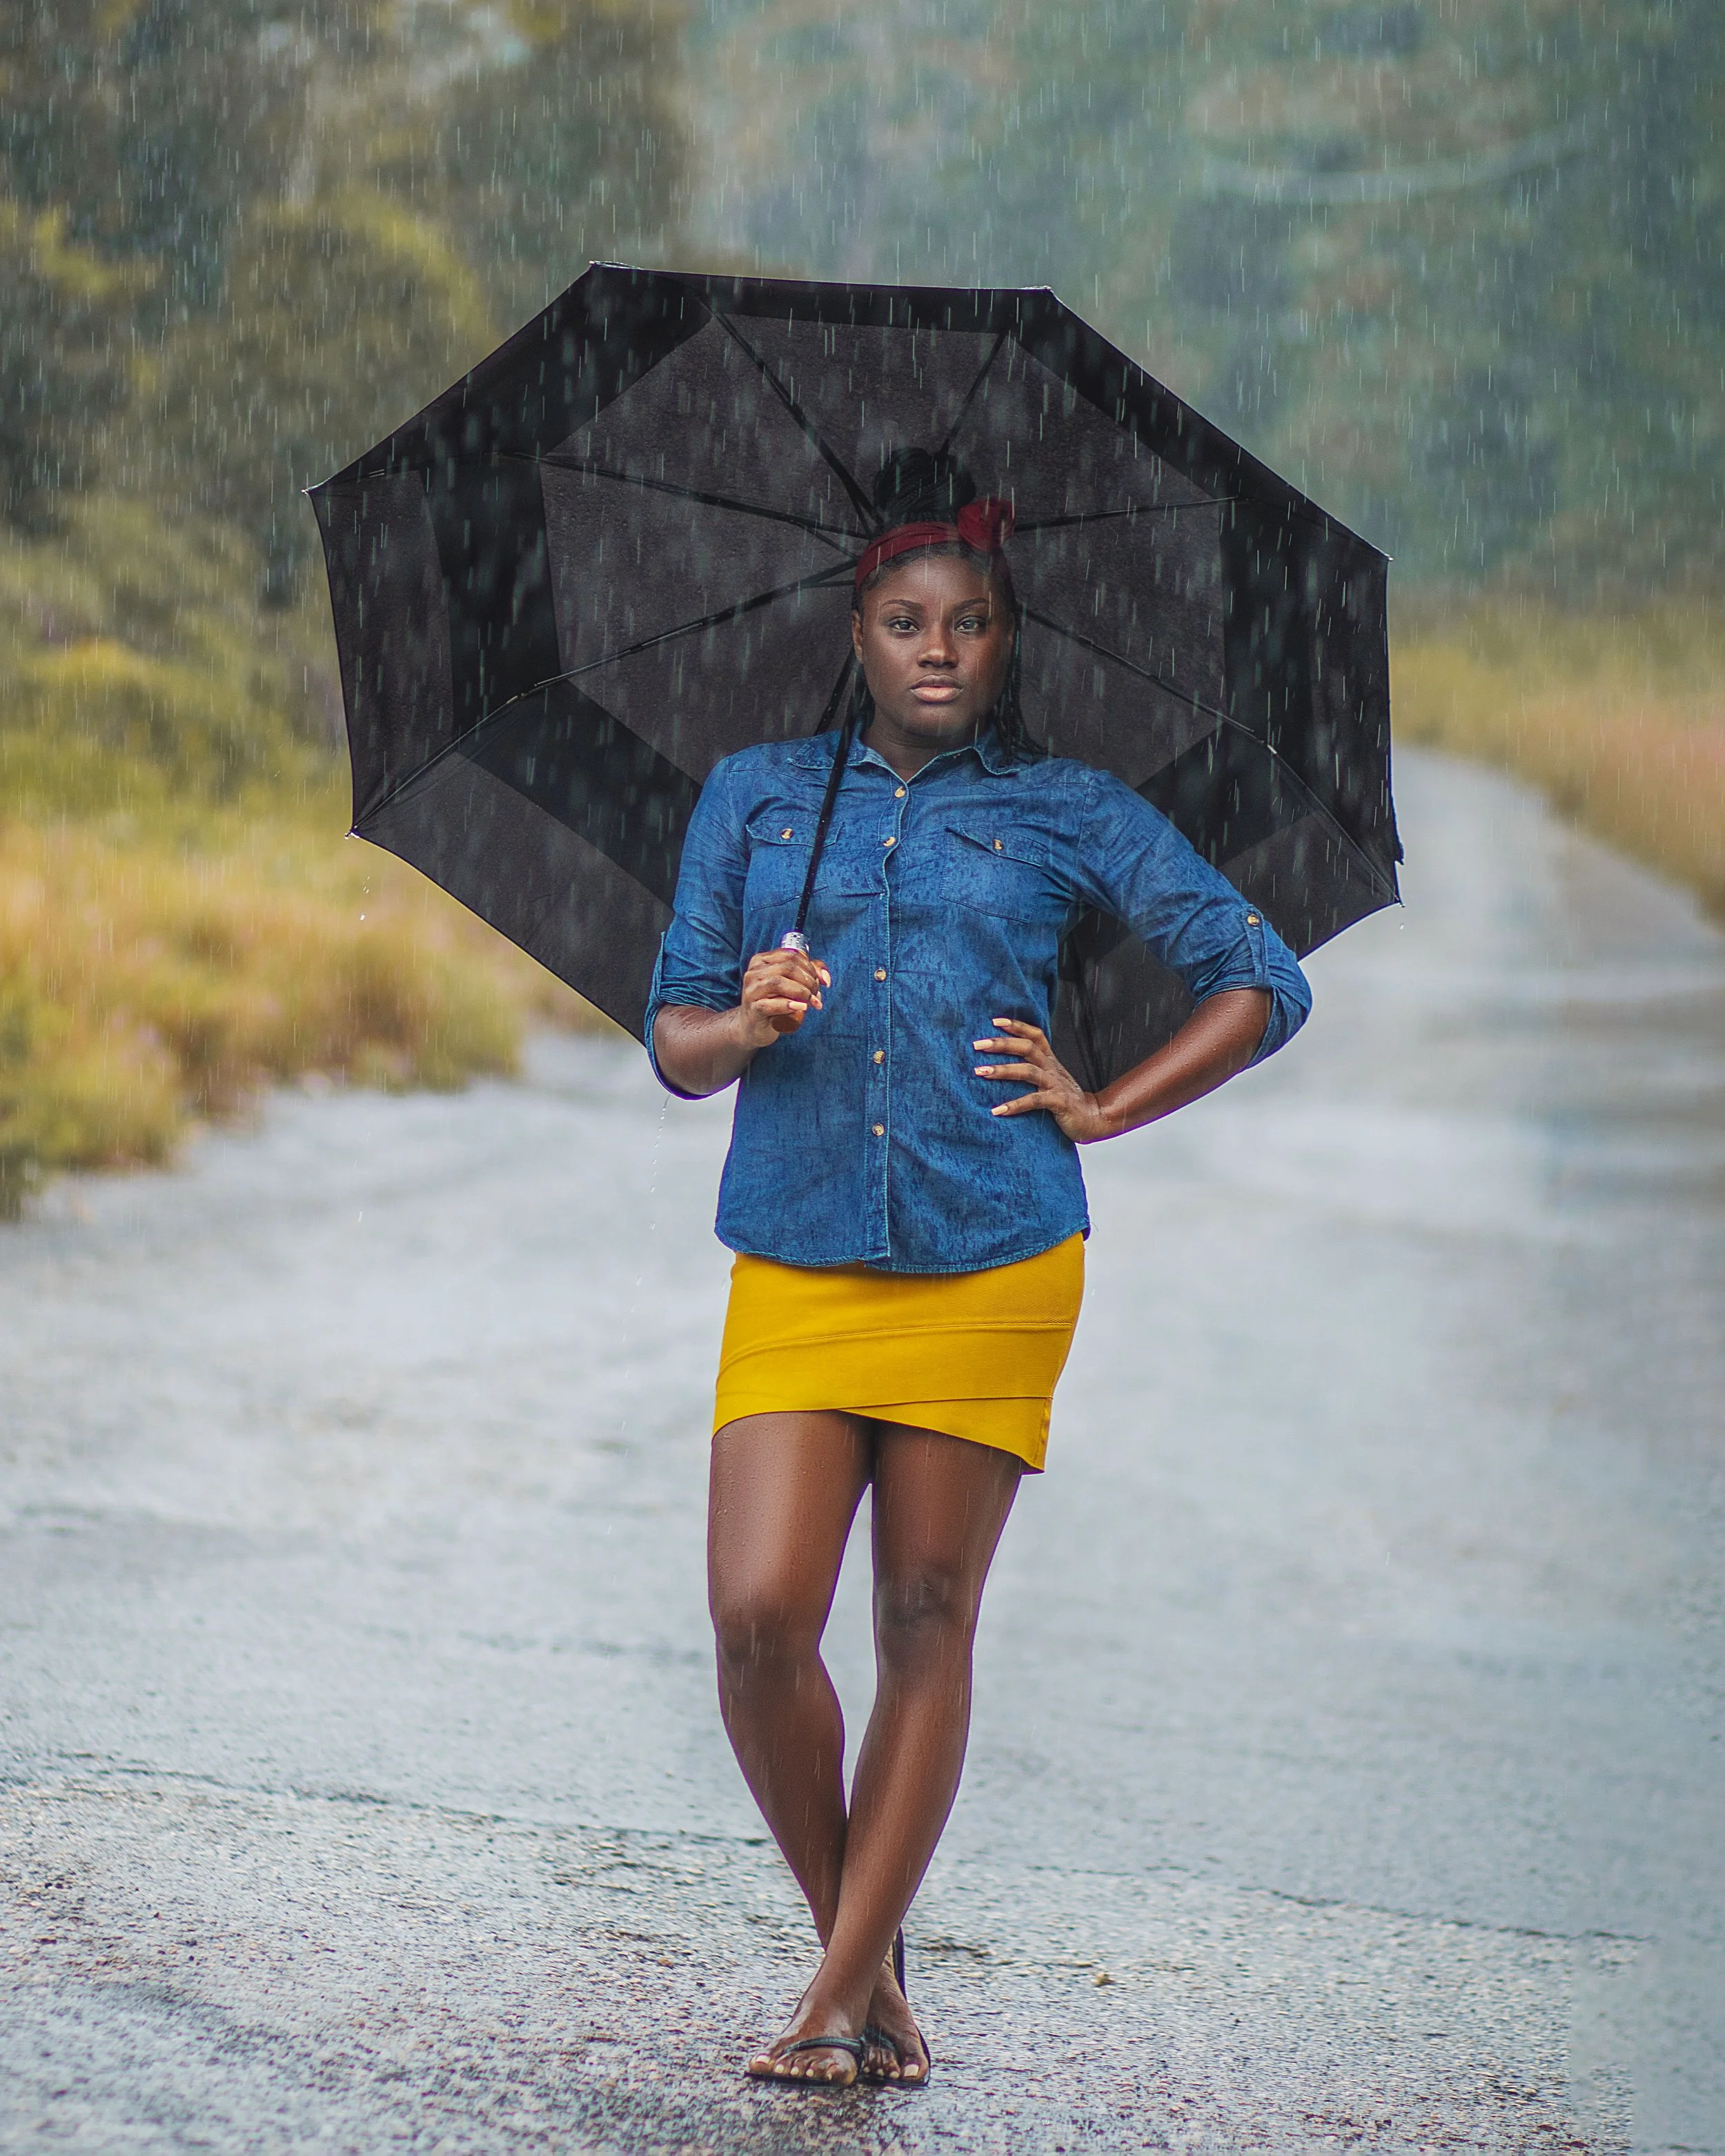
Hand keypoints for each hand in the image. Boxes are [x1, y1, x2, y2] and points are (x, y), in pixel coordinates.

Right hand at [740, 945, 830, 1043]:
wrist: (753, 1026)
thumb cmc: (773, 1002)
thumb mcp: (789, 985)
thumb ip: (808, 975)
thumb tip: (825, 979)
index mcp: (761, 961)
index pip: (790, 955)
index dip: (810, 967)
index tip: (820, 981)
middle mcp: (753, 973)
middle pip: (787, 968)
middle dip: (808, 980)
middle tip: (816, 994)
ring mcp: (751, 991)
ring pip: (777, 983)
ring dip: (801, 991)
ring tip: (812, 1001)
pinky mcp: (753, 1009)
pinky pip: (769, 1005)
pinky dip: (788, 1005)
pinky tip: (801, 1008)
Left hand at [973, 1018, 1112, 1142]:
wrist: (1093, 1119)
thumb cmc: (1064, 1100)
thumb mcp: (1049, 1079)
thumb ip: (1032, 1069)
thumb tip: (1000, 1065)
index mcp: (1049, 1061)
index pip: (1034, 1036)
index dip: (1017, 1026)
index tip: (994, 1021)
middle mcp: (1052, 1068)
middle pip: (1027, 1048)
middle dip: (1002, 1044)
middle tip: (978, 1044)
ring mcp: (1055, 1084)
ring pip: (1028, 1071)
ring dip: (1003, 1070)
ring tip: (980, 1072)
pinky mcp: (1058, 1102)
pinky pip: (1034, 1100)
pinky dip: (1014, 1105)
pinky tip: (997, 1110)